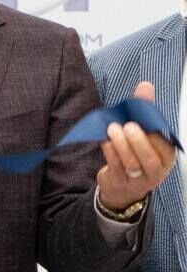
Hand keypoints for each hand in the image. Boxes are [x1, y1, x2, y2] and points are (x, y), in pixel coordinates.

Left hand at [96, 81, 177, 211]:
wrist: (122, 185)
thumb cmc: (135, 153)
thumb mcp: (143, 133)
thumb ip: (144, 109)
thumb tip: (145, 85)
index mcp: (166, 156)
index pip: (165, 145)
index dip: (153, 132)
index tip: (141, 120)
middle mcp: (156, 170)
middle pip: (149, 158)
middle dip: (138, 140)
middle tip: (127, 125)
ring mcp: (138, 179)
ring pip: (132, 163)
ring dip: (121, 144)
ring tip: (113, 129)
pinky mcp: (121, 182)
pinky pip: (115, 167)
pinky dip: (110, 152)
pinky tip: (105, 140)